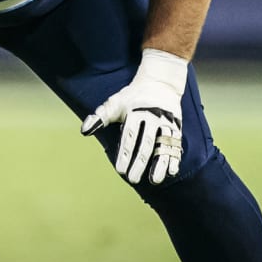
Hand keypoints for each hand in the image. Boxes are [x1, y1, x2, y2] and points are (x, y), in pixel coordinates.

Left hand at [80, 49, 187, 184]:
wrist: (160, 81)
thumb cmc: (132, 96)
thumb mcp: (114, 103)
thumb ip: (99, 117)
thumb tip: (84, 131)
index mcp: (136, 112)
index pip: (129, 137)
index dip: (125, 154)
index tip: (120, 170)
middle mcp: (153, 117)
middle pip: (146, 143)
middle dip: (140, 163)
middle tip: (132, 179)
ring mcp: (167, 122)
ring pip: (163, 145)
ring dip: (160, 164)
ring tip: (155, 180)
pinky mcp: (177, 126)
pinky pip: (176, 144)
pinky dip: (174, 157)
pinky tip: (171, 171)